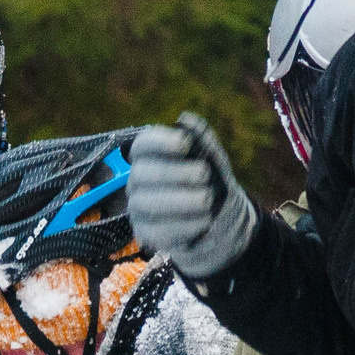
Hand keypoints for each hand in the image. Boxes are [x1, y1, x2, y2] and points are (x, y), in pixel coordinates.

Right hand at [129, 113, 258, 278]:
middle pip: (141, 173)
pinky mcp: (147, 234)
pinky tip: (205, 220)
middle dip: (173, 172)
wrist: (217, 219)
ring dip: (179, 200)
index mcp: (150, 158)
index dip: (160, 142)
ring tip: (207, 199)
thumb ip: (202, 141)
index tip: (185, 143)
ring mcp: (139, 209)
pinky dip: (184, 225)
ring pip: (146, 204)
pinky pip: (158, 231)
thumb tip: (187, 119)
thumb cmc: (208, 183)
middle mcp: (138, 182)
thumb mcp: (212, 160)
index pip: (142, 145)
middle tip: (203, 173)